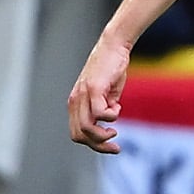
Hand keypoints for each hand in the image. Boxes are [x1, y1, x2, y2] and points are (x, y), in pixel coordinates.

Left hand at [66, 35, 130, 152]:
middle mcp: (76, 101)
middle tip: (116, 147)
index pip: (77, 133)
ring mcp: (83, 95)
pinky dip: (111, 117)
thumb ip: (105, 106)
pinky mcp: (94, 89)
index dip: (93, 144)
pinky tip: (117, 109)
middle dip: (98, 146)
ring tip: (115, 131)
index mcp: (76, 103)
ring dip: (103, 136)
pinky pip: (99, 113)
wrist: (113, 46)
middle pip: (79, 135)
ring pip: (86, 128)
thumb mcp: (107, 92)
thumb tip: (109, 118)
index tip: (111, 145)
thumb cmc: (112, 68)